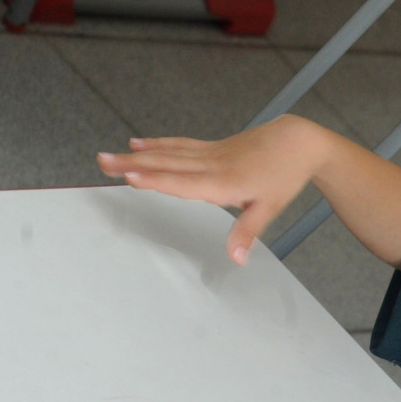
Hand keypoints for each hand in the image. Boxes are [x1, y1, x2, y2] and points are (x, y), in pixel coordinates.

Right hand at [96, 115, 332, 263]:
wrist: (298, 143)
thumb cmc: (285, 175)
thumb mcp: (271, 208)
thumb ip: (248, 232)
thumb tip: (236, 258)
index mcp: (226, 182)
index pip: (186, 183)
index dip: (158, 181)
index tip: (131, 177)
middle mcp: (213, 165)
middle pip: (168, 165)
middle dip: (134, 165)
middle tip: (102, 163)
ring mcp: (211, 154)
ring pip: (169, 153)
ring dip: (137, 155)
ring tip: (109, 157)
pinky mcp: (212, 147)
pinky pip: (180, 145)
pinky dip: (158, 144)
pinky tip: (138, 144)